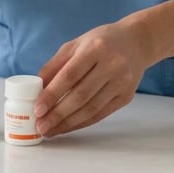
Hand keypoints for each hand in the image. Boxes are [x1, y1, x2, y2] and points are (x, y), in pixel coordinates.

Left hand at [34, 20, 147, 136]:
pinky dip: (82, 122)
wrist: (137, 42)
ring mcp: (122, 82)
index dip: (52, 94)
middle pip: (81, 95)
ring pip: (91, 109)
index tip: (37, 109)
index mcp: (95, 48)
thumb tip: (37, 89)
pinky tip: (68, 126)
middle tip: (41, 127)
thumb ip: (55, 65)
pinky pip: (101, 114)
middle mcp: (112, 65)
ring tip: (51, 131)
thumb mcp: (75, 44)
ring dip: (68, 123)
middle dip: (58, 114)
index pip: (70, 75)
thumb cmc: (101, 41)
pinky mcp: (127, 96)